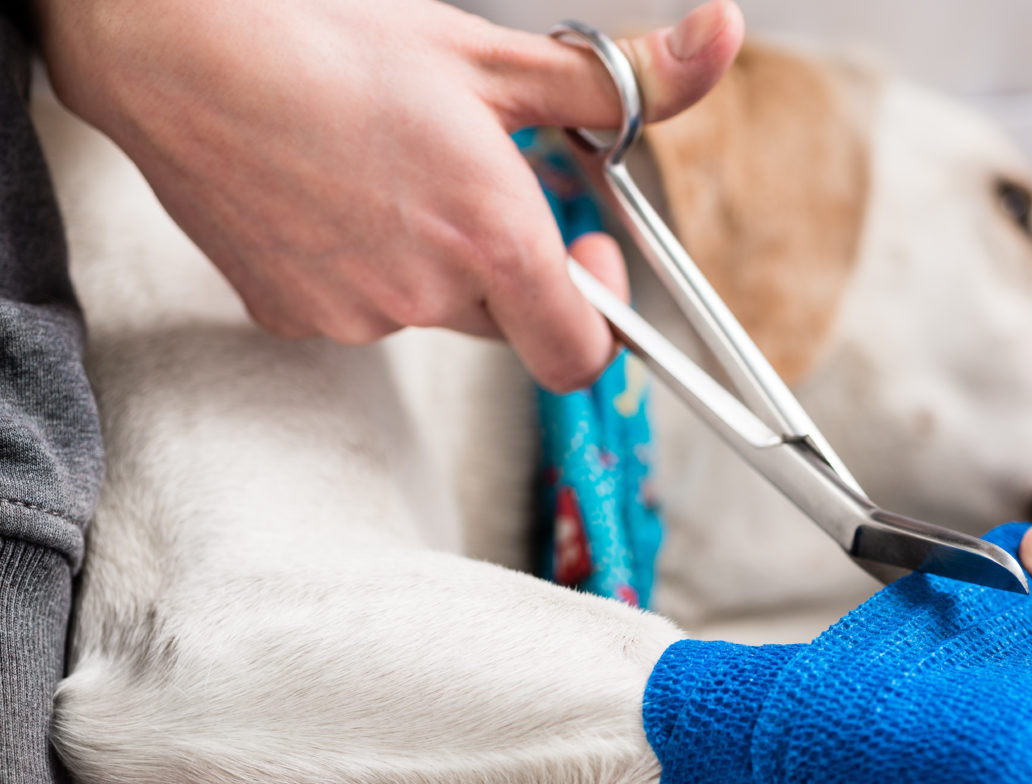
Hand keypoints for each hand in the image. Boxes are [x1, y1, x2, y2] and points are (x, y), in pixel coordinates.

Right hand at [33, 0, 742, 390]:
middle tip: (475, 184)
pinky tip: (331, 197)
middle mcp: (427, 298)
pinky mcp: (291, 319)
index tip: (587, 255)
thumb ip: (617, 79)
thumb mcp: (494, 57)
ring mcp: (354, 318)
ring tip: (387, 173)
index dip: (600, 317)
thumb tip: (717, 42)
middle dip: (512, 266)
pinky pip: (359, 311)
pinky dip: (364, 267)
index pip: (582, 355)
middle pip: (510, 323)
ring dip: (434, 261)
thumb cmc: (332, 41)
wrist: (176, 49)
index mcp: (492, 242)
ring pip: (433, 313)